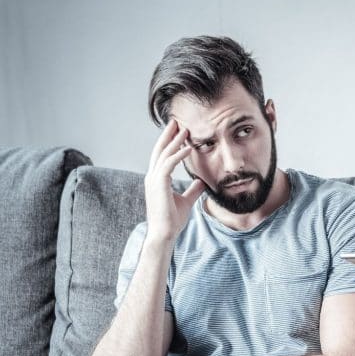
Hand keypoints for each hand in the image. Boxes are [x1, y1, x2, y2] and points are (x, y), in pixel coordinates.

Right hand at [144, 121, 206, 241]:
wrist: (164, 234)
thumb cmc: (172, 220)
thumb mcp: (186, 201)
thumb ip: (192, 190)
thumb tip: (201, 181)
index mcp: (157, 179)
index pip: (162, 156)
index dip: (169, 142)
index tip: (178, 131)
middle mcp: (152, 177)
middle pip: (159, 150)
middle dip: (168, 135)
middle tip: (176, 121)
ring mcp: (153, 180)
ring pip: (164, 154)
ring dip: (174, 141)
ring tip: (185, 130)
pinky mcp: (159, 184)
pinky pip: (169, 164)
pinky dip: (178, 154)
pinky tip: (188, 148)